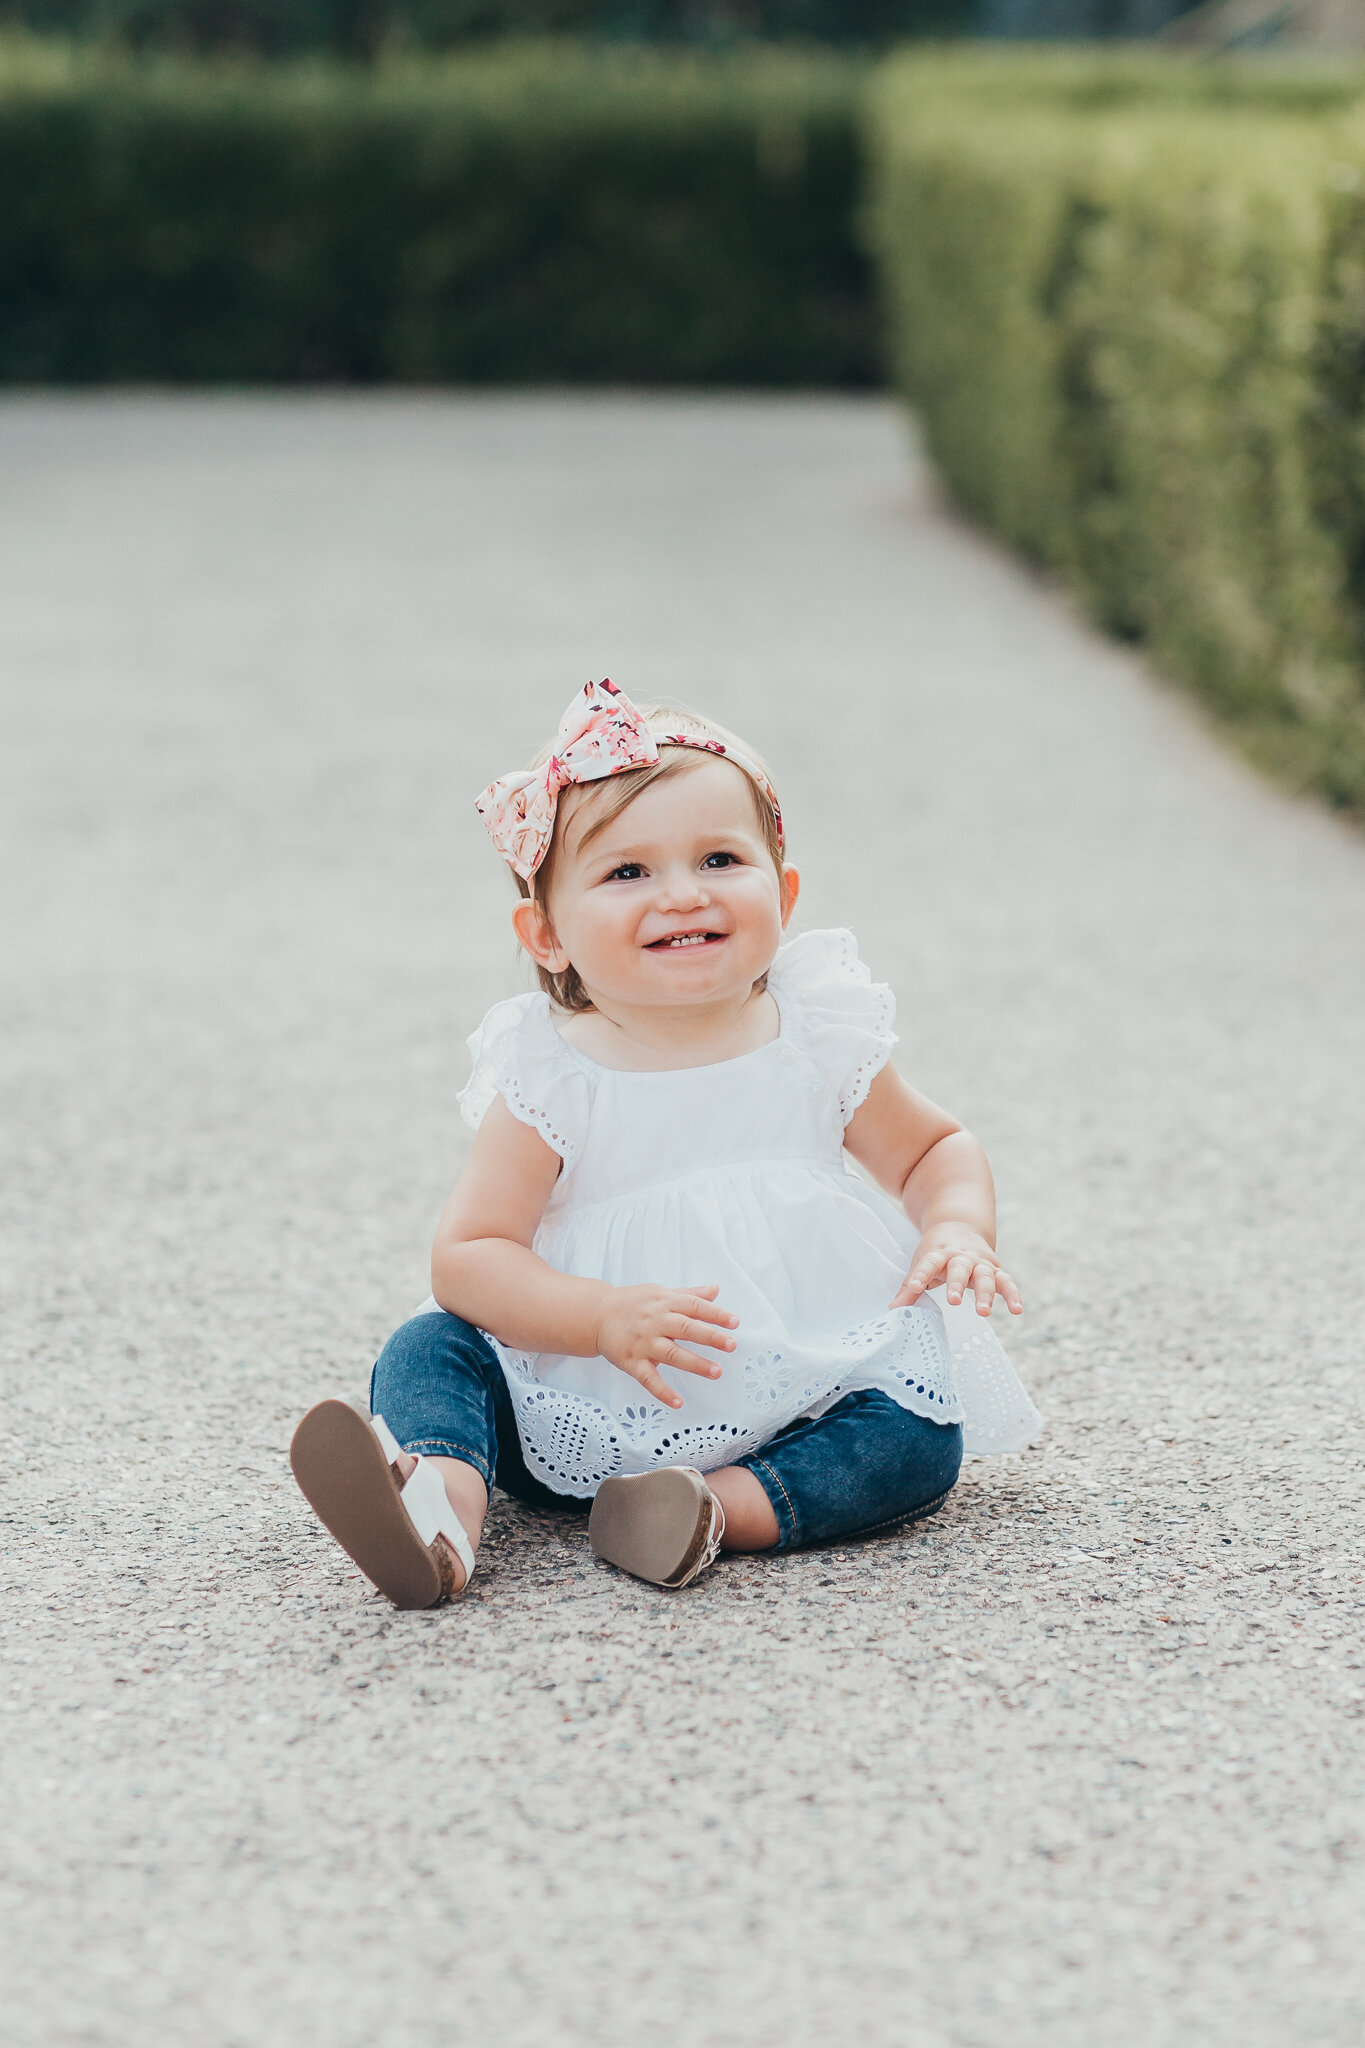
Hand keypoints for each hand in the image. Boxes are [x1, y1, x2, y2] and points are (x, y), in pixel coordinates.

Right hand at [595, 1282, 738, 1410]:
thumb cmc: (633, 1303)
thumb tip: (715, 1290)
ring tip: (716, 1372)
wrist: (596, 1315)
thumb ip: (689, 1295)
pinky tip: (678, 1402)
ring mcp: (643, 1343)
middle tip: (732, 1344)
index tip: (734, 1322)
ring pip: (672, 1354)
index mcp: (664, 1303)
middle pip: (686, 1328)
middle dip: (710, 1336)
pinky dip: (662, 1392)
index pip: (694, 1306)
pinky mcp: (631, 1362)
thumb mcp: (660, 1293)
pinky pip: (649, 1379)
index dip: (716, 1314)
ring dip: (695, 1363)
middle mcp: (655, 1322)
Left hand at [891, 1224, 1021, 1317]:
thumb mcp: (922, 1262)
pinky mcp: (996, 1270)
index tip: (914, 1288)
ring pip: (984, 1276)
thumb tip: (894, 1310)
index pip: (928, 1263)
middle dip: (956, 1285)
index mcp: (939, 1253)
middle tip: (953, 1301)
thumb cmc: (937, 1252)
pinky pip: (1006, 1282)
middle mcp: (961, 1257)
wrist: (960, 1225)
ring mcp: (980, 1263)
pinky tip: (1017, 1310)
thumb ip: (910, 1287)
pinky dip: (1013, 1295)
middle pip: (959, 1269)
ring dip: (985, 1294)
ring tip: (983, 1312)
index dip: (920, 1275)